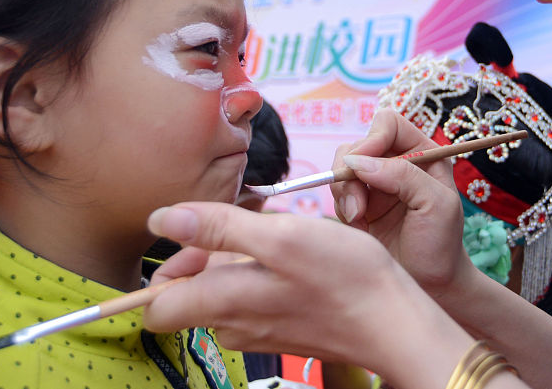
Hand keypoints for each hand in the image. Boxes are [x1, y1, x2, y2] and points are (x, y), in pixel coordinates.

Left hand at [145, 203, 476, 388]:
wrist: (394, 322)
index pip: (156, 304)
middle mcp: (232, 325)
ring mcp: (257, 331)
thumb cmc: (345, 276)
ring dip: (241, 263)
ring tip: (282, 245)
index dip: (170, 265)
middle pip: (191, 292)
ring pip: (224, 293)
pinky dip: (265, 276)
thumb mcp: (281, 237)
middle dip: (209, 258)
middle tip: (252, 233)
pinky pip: (253, 299)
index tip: (198, 237)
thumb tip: (161, 220)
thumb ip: (218, 229)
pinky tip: (296, 264)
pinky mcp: (280, 330)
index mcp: (222, 303)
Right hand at [331, 109, 476, 298]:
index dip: (371, 139)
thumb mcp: (435, 205)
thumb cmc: (442, 246)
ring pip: (342, 168)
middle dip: (351, 174)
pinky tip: (359, 227)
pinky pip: (337, 193)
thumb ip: (403, 176)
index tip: (362, 166)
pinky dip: (342, 208)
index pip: (388, 124)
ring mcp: (376, 184)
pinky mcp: (360, 205)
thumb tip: (358, 162)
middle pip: (357, 145)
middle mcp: (398, 163)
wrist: (430, 286)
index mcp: (424, 154)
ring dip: (344, 193)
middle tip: (359, 208)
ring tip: (360, 220)